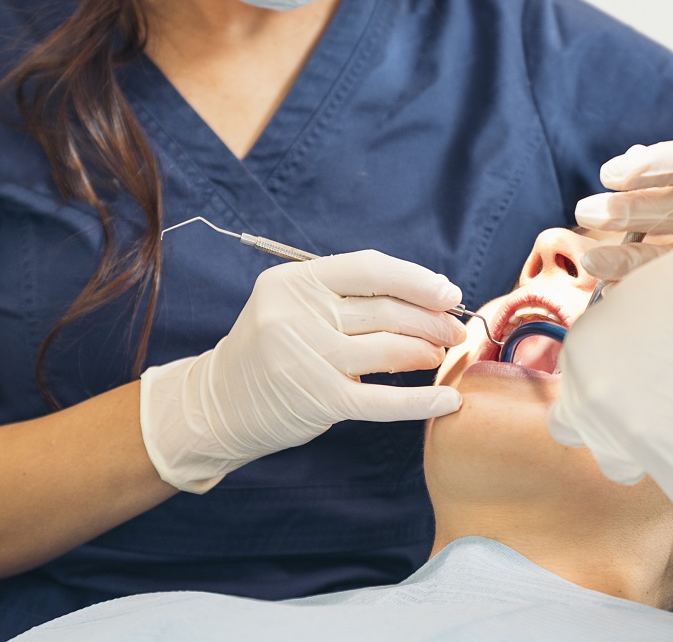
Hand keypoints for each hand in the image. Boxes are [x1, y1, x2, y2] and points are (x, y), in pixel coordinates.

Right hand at [140, 250, 466, 492]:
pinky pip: (382, 400)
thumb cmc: (270, 350)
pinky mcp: (317, 399)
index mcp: (292, 281)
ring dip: (425, 352)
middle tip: (455, 330)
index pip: (369, 269)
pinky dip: (420, 402)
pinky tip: (448, 401)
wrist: (218, 404)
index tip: (448, 293)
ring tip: (440, 355)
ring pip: (388, 349)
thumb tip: (426, 295)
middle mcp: (296, 314)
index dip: (416, 279)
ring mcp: (305, 357)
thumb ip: (344, 296)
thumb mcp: (293, 306)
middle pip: (384, 309)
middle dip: (430, 320)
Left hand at [548, 196, 672, 512]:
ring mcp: (629, 435)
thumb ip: (617, 335)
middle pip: (580, 435)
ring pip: (622, 468)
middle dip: (613, 428)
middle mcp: (591, 396)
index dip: (605, 393)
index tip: (636, 390)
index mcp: (579, 351)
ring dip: (650, 455)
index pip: (573, 391)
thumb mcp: (640, 298)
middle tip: (655, 415)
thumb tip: (625, 358)